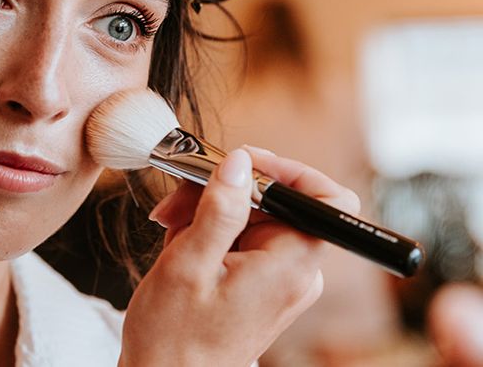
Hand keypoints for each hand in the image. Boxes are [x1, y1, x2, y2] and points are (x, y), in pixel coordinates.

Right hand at [118, 147, 359, 366]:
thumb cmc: (175, 337)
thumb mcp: (189, 264)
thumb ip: (220, 209)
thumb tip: (240, 162)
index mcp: (289, 266)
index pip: (328, 202)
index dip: (293, 172)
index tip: (245, 164)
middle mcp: (295, 271)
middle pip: (277, 200)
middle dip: (224, 190)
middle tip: (178, 201)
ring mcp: (280, 277)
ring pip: (255, 214)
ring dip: (209, 210)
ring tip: (172, 228)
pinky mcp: (262, 282)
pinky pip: (244, 235)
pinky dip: (211, 230)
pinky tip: (181, 244)